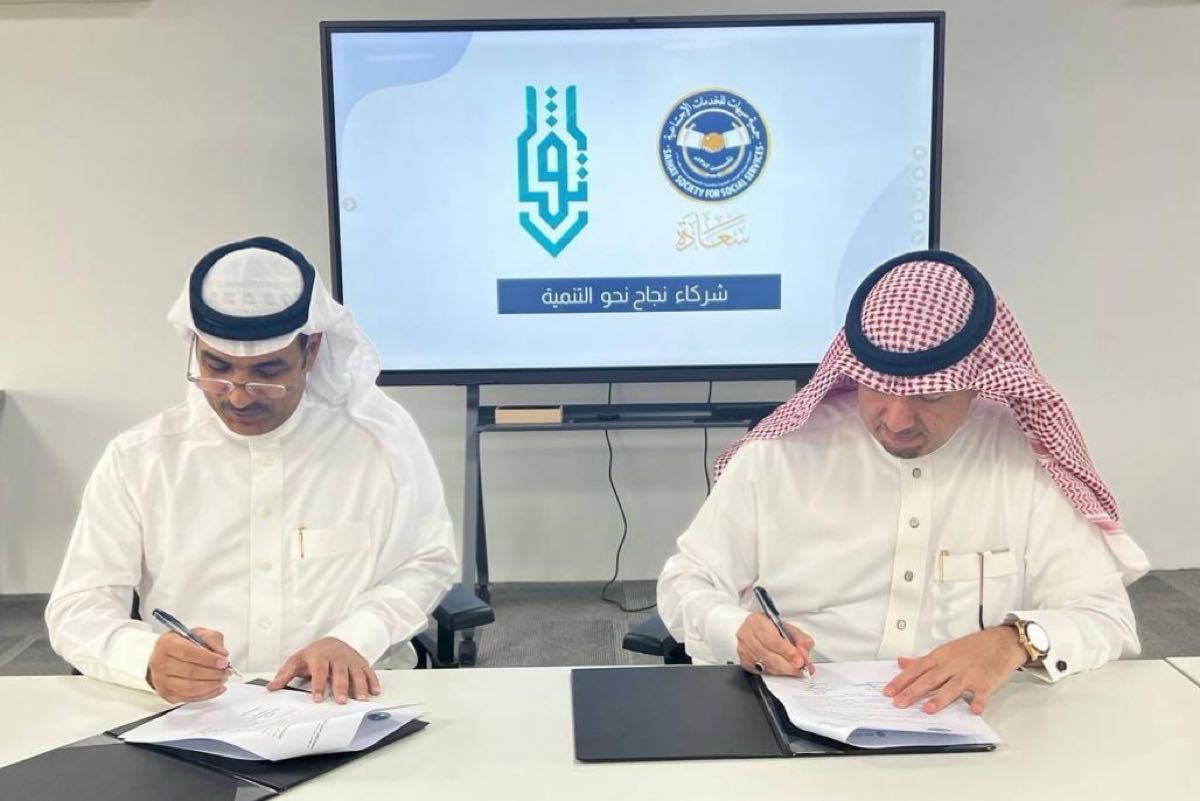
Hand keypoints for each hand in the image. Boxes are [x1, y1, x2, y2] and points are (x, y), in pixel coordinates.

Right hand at [146, 627, 229, 702]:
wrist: (166, 657)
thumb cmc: (183, 644)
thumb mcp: (199, 633)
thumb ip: (212, 639)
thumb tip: (222, 654)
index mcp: (167, 644)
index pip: (188, 653)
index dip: (208, 659)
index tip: (223, 661)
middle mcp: (161, 663)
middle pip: (190, 672)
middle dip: (213, 673)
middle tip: (226, 671)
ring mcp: (162, 681)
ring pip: (190, 688)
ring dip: (211, 685)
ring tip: (222, 679)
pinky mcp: (167, 694)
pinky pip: (190, 698)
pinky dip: (207, 694)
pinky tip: (217, 688)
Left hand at [267, 637, 380, 703]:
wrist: (333, 641)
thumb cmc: (314, 654)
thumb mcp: (297, 660)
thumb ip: (285, 674)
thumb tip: (271, 687)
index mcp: (320, 657)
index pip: (319, 672)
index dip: (318, 686)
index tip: (317, 698)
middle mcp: (337, 657)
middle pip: (339, 673)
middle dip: (341, 688)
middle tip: (341, 701)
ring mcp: (350, 660)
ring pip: (356, 673)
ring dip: (359, 686)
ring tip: (361, 699)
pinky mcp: (361, 662)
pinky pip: (369, 671)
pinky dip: (373, 681)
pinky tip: (374, 692)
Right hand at [735, 612, 813, 676]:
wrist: (752, 629)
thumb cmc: (769, 627)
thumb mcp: (787, 627)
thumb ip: (799, 639)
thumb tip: (804, 653)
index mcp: (757, 622)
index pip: (773, 640)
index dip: (787, 652)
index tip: (800, 660)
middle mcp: (746, 635)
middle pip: (769, 655)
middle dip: (787, 665)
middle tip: (800, 669)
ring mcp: (743, 649)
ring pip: (766, 665)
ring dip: (783, 670)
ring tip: (795, 671)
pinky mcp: (744, 661)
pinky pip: (761, 671)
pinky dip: (775, 672)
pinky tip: (783, 671)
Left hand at [884, 626, 1026, 714]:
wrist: (1001, 641)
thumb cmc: (972, 647)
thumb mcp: (945, 650)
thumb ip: (923, 660)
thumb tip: (901, 663)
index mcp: (940, 657)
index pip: (917, 669)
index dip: (902, 680)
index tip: (888, 691)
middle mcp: (952, 665)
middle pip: (930, 679)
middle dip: (913, 691)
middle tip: (899, 703)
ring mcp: (969, 674)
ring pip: (952, 687)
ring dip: (940, 698)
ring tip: (927, 709)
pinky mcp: (986, 682)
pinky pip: (982, 693)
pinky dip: (978, 701)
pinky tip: (973, 710)